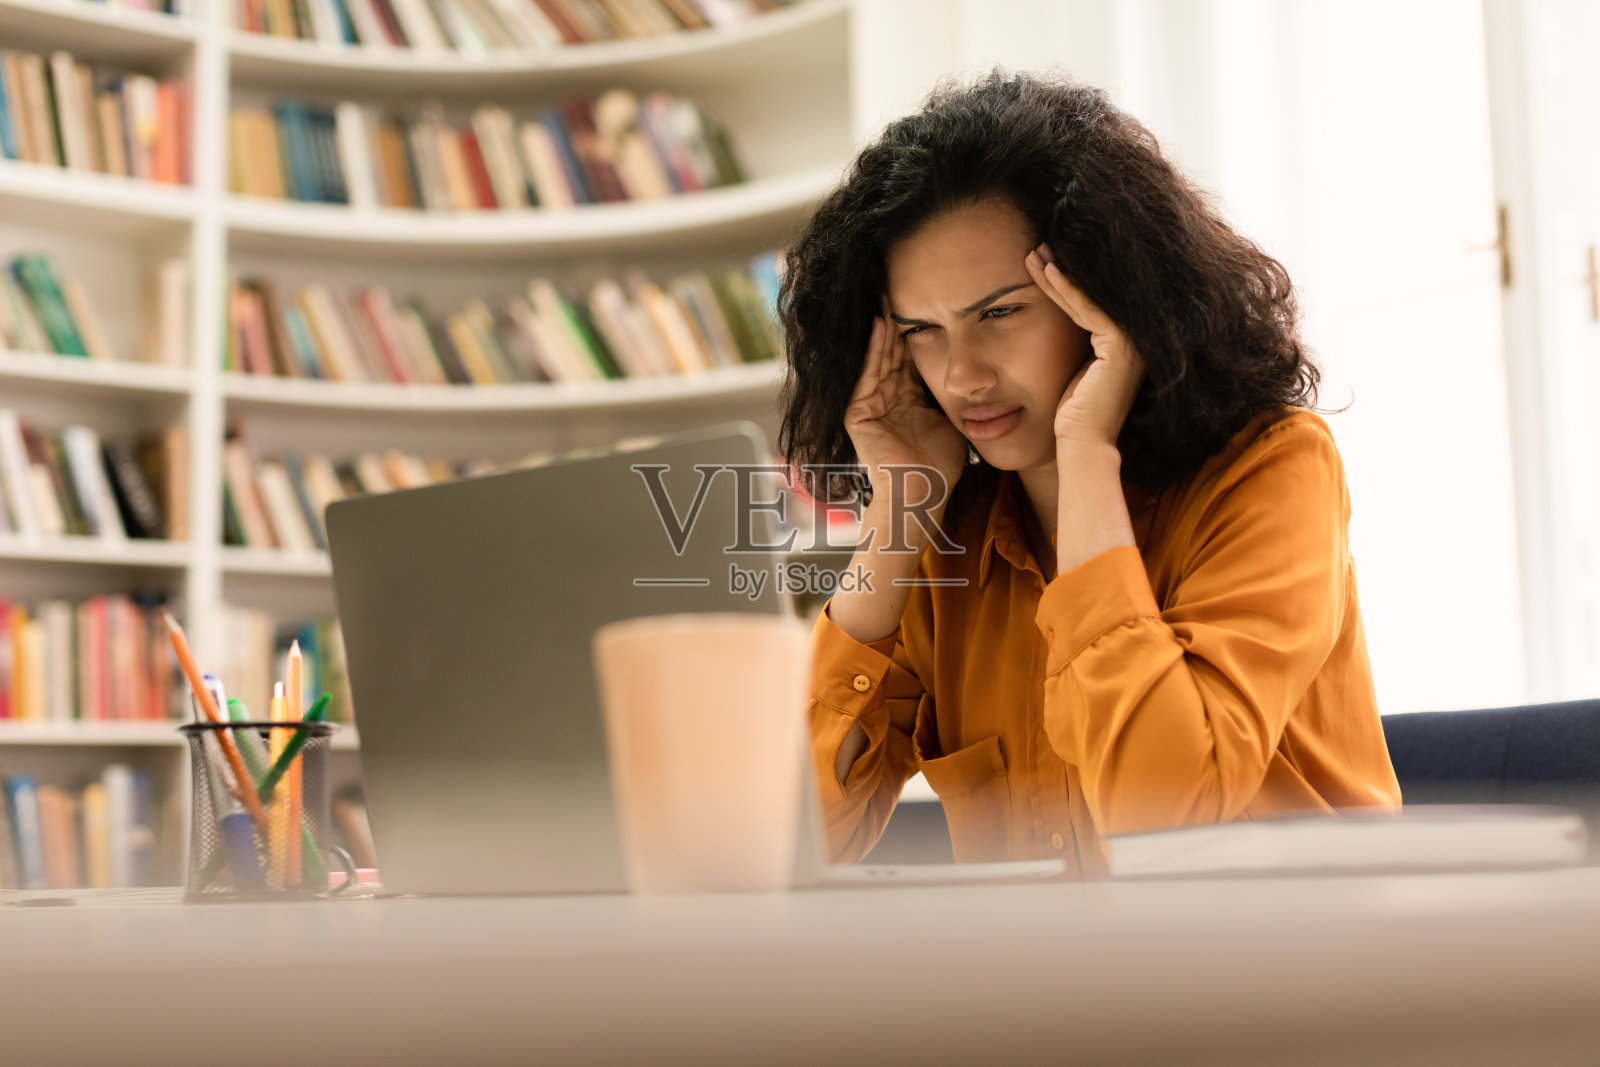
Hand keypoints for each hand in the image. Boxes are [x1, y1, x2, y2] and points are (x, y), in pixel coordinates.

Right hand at [843, 298, 968, 503]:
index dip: (919, 327)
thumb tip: (980, 369)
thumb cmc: (942, 464)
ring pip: (879, 357)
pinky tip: (882, 324)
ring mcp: (868, 405)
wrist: (924, 494)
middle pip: (892, 350)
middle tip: (902, 283)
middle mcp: (884, 397)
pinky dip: (874, 349)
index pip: (910, 354)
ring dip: (885, 326)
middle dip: (899, 318)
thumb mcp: (952, 417)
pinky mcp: (857, 414)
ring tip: (890, 294)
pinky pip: (867, 374)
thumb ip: (956, 393)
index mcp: (905, 397)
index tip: (928, 298)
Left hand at [1024, 244, 1144, 452]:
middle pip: (1092, 294)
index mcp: (1122, 344)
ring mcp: (1131, 343)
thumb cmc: (1070, 415)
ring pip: (1089, 297)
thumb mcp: (1067, 368)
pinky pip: (1089, 309)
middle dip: (1063, 269)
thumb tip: (1047, 317)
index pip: (1090, 301)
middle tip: (1036, 247)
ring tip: (1034, 253)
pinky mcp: (1121, 347)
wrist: (1081, 444)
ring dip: (1060, 273)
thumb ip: (1067, 342)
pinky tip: (1047, 272)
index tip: (1039, 261)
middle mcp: (1133, 340)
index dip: (1064, 280)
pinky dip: (1067, 290)